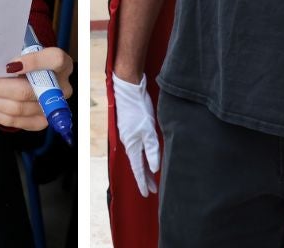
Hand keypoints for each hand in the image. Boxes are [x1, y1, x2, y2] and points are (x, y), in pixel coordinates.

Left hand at [0, 47, 73, 130]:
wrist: (38, 76)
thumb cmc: (29, 59)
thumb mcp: (27, 49)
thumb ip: (14, 51)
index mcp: (62, 64)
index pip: (54, 60)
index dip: (33, 62)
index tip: (8, 64)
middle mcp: (61, 88)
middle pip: (26, 91)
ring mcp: (51, 108)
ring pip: (17, 109)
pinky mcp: (40, 122)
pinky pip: (14, 121)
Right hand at [112, 73, 159, 196]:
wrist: (128, 91)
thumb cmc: (138, 109)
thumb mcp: (148, 129)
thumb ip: (151, 149)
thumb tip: (154, 168)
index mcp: (133, 145)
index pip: (138, 169)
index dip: (143, 181)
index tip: (148, 193)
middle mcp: (129, 143)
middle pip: (138, 164)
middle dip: (145, 177)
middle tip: (153, 189)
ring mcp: (129, 135)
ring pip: (138, 156)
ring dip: (144, 166)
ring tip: (152, 175)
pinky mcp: (132, 128)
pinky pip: (137, 147)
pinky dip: (143, 155)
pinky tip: (147, 155)